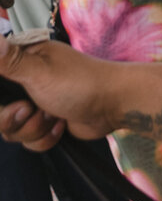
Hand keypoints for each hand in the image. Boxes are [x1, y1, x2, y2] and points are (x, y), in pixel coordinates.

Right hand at [0, 35, 120, 149]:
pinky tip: (61, 125)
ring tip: (54, 116)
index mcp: (22, 60)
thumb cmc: (80, 83)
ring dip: (33, 129)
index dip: (0, 99)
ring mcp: (34, 102)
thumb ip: (10, 61)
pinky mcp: (43, 122)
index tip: (16, 101)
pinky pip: (27, 141)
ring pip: (11, 129)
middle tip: (30, 110)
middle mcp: (25, 80)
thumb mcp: (39, 72)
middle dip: (13, 119)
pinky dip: (44, 138)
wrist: (111, 106)